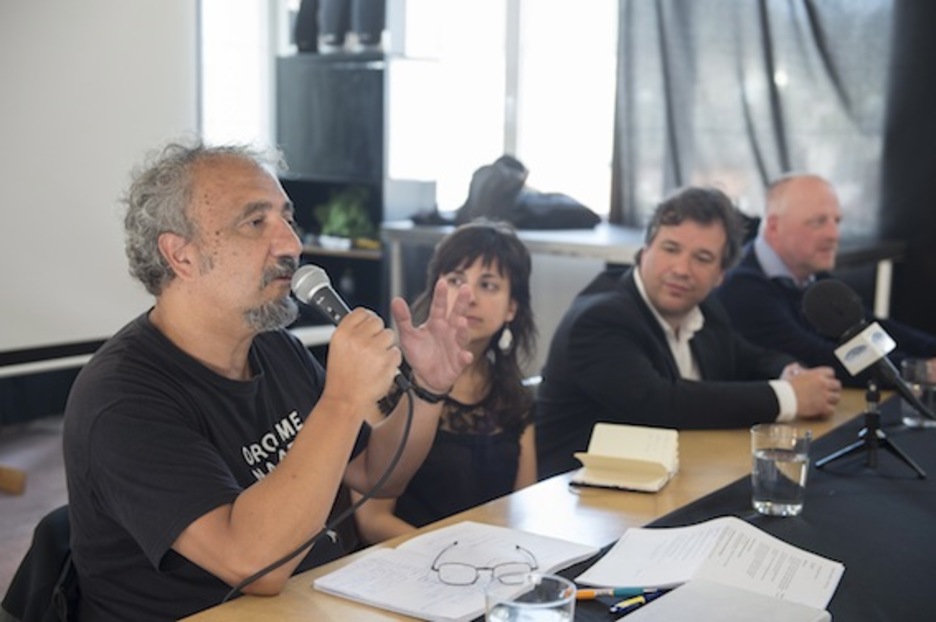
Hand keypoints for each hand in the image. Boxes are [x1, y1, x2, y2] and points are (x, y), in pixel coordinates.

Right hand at [322, 308, 401, 408]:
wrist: (346, 400)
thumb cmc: (341, 378)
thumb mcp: (336, 349)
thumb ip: (350, 332)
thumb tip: (364, 319)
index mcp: (343, 333)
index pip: (361, 312)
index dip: (367, 318)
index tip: (369, 325)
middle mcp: (358, 339)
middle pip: (378, 321)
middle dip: (377, 332)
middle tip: (372, 346)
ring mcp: (373, 349)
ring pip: (389, 335)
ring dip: (386, 345)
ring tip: (375, 359)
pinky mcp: (387, 360)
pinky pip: (396, 351)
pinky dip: (392, 359)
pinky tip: (380, 368)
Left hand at [391, 278, 472, 393]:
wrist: (425, 377)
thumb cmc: (419, 354)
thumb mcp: (408, 336)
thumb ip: (403, 318)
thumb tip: (395, 300)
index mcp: (436, 323)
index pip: (439, 306)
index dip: (440, 295)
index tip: (442, 281)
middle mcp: (449, 331)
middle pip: (457, 314)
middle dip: (461, 303)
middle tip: (466, 289)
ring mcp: (455, 346)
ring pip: (462, 335)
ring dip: (463, 329)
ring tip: (462, 322)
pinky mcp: (458, 362)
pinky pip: (463, 359)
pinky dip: (465, 357)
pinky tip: (465, 355)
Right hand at [789, 366, 841, 418]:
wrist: (783, 398)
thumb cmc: (785, 386)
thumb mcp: (788, 372)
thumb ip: (794, 368)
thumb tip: (796, 366)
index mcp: (816, 374)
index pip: (830, 372)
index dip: (828, 377)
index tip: (824, 380)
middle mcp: (823, 384)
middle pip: (837, 385)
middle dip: (833, 388)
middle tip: (828, 392)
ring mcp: (824, 396)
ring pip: (837, 397)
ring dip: (832, 400)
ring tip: (826, 402)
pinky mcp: (822, 407)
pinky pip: (832, 409)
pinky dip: (828, 411)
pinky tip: (823, 411)